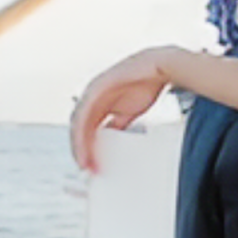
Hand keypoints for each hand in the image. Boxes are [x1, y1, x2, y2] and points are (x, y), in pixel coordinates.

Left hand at [70, 47, 176, 171]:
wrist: (158, 67)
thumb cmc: (146, 84)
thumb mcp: (130, 112)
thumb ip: (119, 124)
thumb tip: (114, 138)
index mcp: (99, 103)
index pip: (88, 129)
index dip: (88, 149)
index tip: (92, 165)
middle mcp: (92, 98)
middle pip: (80, 130)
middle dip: (83, 151)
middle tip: (88, 169)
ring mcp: (92, 94)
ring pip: (79, 125)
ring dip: (80, 146)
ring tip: (86, 163)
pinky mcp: (95, 91)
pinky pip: (83, 116)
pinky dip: (82, 134)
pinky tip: (85, 147)